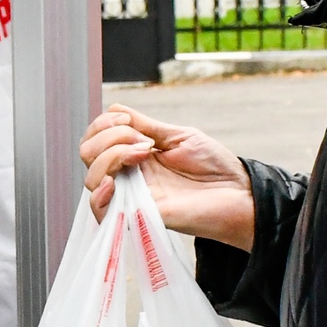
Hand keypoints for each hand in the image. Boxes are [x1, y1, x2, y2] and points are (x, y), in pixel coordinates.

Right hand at [80, 106, 255, 248]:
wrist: (239, 194)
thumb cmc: (215, 167)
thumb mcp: (178, 136)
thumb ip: (147, 126)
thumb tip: (115, 109)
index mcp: (135, 156)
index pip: (95, 140)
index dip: (102, 124)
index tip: (129, 121)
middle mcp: (128, 176)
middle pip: (87, 154)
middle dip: (107, 137)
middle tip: (141, 140)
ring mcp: (131, 196)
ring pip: (90, 179)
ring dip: (110, 156)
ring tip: (143, 154)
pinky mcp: (138, 217)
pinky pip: (101, 211)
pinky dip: (99, 193)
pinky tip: (116, 182)